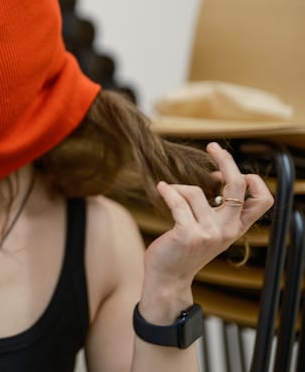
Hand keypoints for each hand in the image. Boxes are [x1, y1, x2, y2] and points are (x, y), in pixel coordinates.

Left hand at [141, 142, 273, 316]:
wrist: (168, 278)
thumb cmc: (184, 250)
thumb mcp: (210, 231)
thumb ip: (217, 209)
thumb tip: (218, 174)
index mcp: (236, 228)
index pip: (262, 200)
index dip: (251, 180)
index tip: (226, 172)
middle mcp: (227, 230)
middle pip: (237, 186)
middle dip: (226, 161)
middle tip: (212, 146)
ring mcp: (208, 233)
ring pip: (195, 191)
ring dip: (178, 188)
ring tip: (169, 194)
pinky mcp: (187, 234)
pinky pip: (177, 200)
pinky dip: (167, 190)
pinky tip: (161, 188)